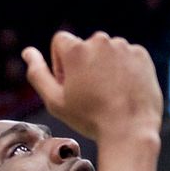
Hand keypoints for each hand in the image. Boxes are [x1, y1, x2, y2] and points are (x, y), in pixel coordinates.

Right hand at [22, 30, 161, 143]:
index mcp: (76, 49)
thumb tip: (28, 52)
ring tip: (110, 94)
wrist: (130, 130)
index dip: (61, 63)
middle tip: (91, 93)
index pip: (60, 41)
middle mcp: (100, 40)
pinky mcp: (141, 54)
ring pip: (107, 51)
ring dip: (105, 66)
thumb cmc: (89, 118)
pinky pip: (127, 56)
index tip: (70, 83)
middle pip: (85, 47)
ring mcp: (123, 46)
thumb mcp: (54, 101)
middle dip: (84, 64)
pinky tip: (124, 90)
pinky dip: (124, 69)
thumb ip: (37, 73)